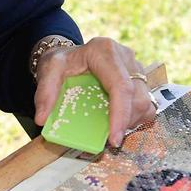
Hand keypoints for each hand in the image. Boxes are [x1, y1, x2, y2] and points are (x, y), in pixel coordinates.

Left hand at [32, 37, 155, 147]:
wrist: (70, 55)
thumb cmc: (62, 62)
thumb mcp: (48, 70)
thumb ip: (45, 92)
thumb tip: (42, 119)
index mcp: (104, 51)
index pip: (120, 86)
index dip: (120, 114)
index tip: (114, 139)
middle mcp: (125, 56)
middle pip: (137, 97)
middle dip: (125, 123)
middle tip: (107, 138)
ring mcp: (136, 66)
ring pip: (145, 102)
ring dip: (131, 122)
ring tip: (111, 128)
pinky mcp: (140, 77)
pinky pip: (147, 103)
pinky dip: (136, 117)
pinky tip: (118, 121)